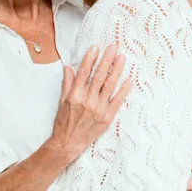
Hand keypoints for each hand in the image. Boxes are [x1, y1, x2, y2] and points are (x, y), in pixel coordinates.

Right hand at [48, 44, 132, 160]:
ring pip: (110, 85)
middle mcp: (88, 100)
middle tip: (113, 47)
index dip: (90, 58)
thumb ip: (67, 84)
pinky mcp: (107, 117)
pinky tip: (129, 79)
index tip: (96, 47)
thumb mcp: (62, 101)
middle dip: (106, 59)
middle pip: (99, 76)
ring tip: (121, 58)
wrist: (69, 143)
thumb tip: (68, 68)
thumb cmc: (64, 122)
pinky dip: (124, 89)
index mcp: (75, 95)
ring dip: (117, 70)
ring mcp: (99, 109)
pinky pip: (118, 100)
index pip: (84, 72)